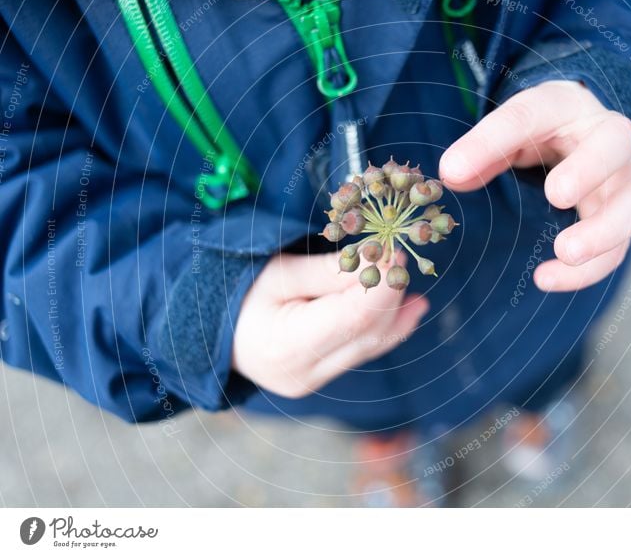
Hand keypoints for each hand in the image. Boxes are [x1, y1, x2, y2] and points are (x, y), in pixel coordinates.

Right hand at [233, 252, 428, 397]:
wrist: (214, 331)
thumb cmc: (236, 293)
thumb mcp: (277, 273)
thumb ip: (328, 271)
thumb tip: (379, 260)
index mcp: (287, 347)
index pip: (354, 317)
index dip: (383, 285)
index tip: (395, 252)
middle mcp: (305, 374)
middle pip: (368, 333)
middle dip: (392, 294)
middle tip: (403, 258)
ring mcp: (314, 381)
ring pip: (371, 345)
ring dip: (396, 313)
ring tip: (414, 286)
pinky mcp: (322, 377)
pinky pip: (362, 351)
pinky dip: (385, 327)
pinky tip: (408, 308)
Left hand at [439, 80, 630, 291]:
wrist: (583, 135)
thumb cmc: (540, 132)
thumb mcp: (507, 133)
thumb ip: (482, 151)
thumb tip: (451, 175)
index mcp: (564, 105)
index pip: (531, 113)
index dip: (492, 140)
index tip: (454, 171)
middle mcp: (605, 136)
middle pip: (617, 140)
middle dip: (590, 168)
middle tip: (556, 194)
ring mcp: (624, 177)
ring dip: (604, 230)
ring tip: (566, 252)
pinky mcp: (624, 217)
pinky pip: (619, 247)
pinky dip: (587, 270)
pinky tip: (545, 279)